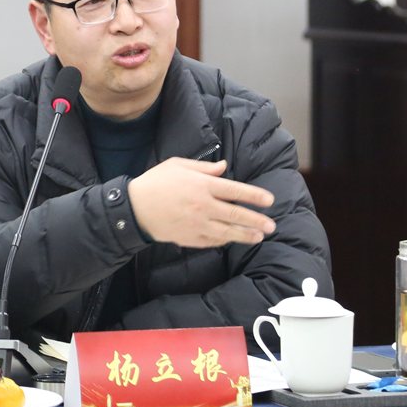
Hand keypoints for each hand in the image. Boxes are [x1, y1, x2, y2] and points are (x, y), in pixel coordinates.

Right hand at [128, 158, 274, 247]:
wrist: (134, 208)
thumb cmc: (156, 182)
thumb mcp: (178, 165)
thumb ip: (204, 168)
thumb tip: (225, 168)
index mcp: (202, 185)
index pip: (235, 190)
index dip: (254, 196)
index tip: (269, 200)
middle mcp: (203, 206)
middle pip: (236, 214)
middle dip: (256, 220)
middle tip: (271, 225)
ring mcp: (197, 224)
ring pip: (228, 231)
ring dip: (246, 234)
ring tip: (259, 236)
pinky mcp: (190, 238)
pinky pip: (213, 241)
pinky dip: (226, 241)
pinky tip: (234, 240)